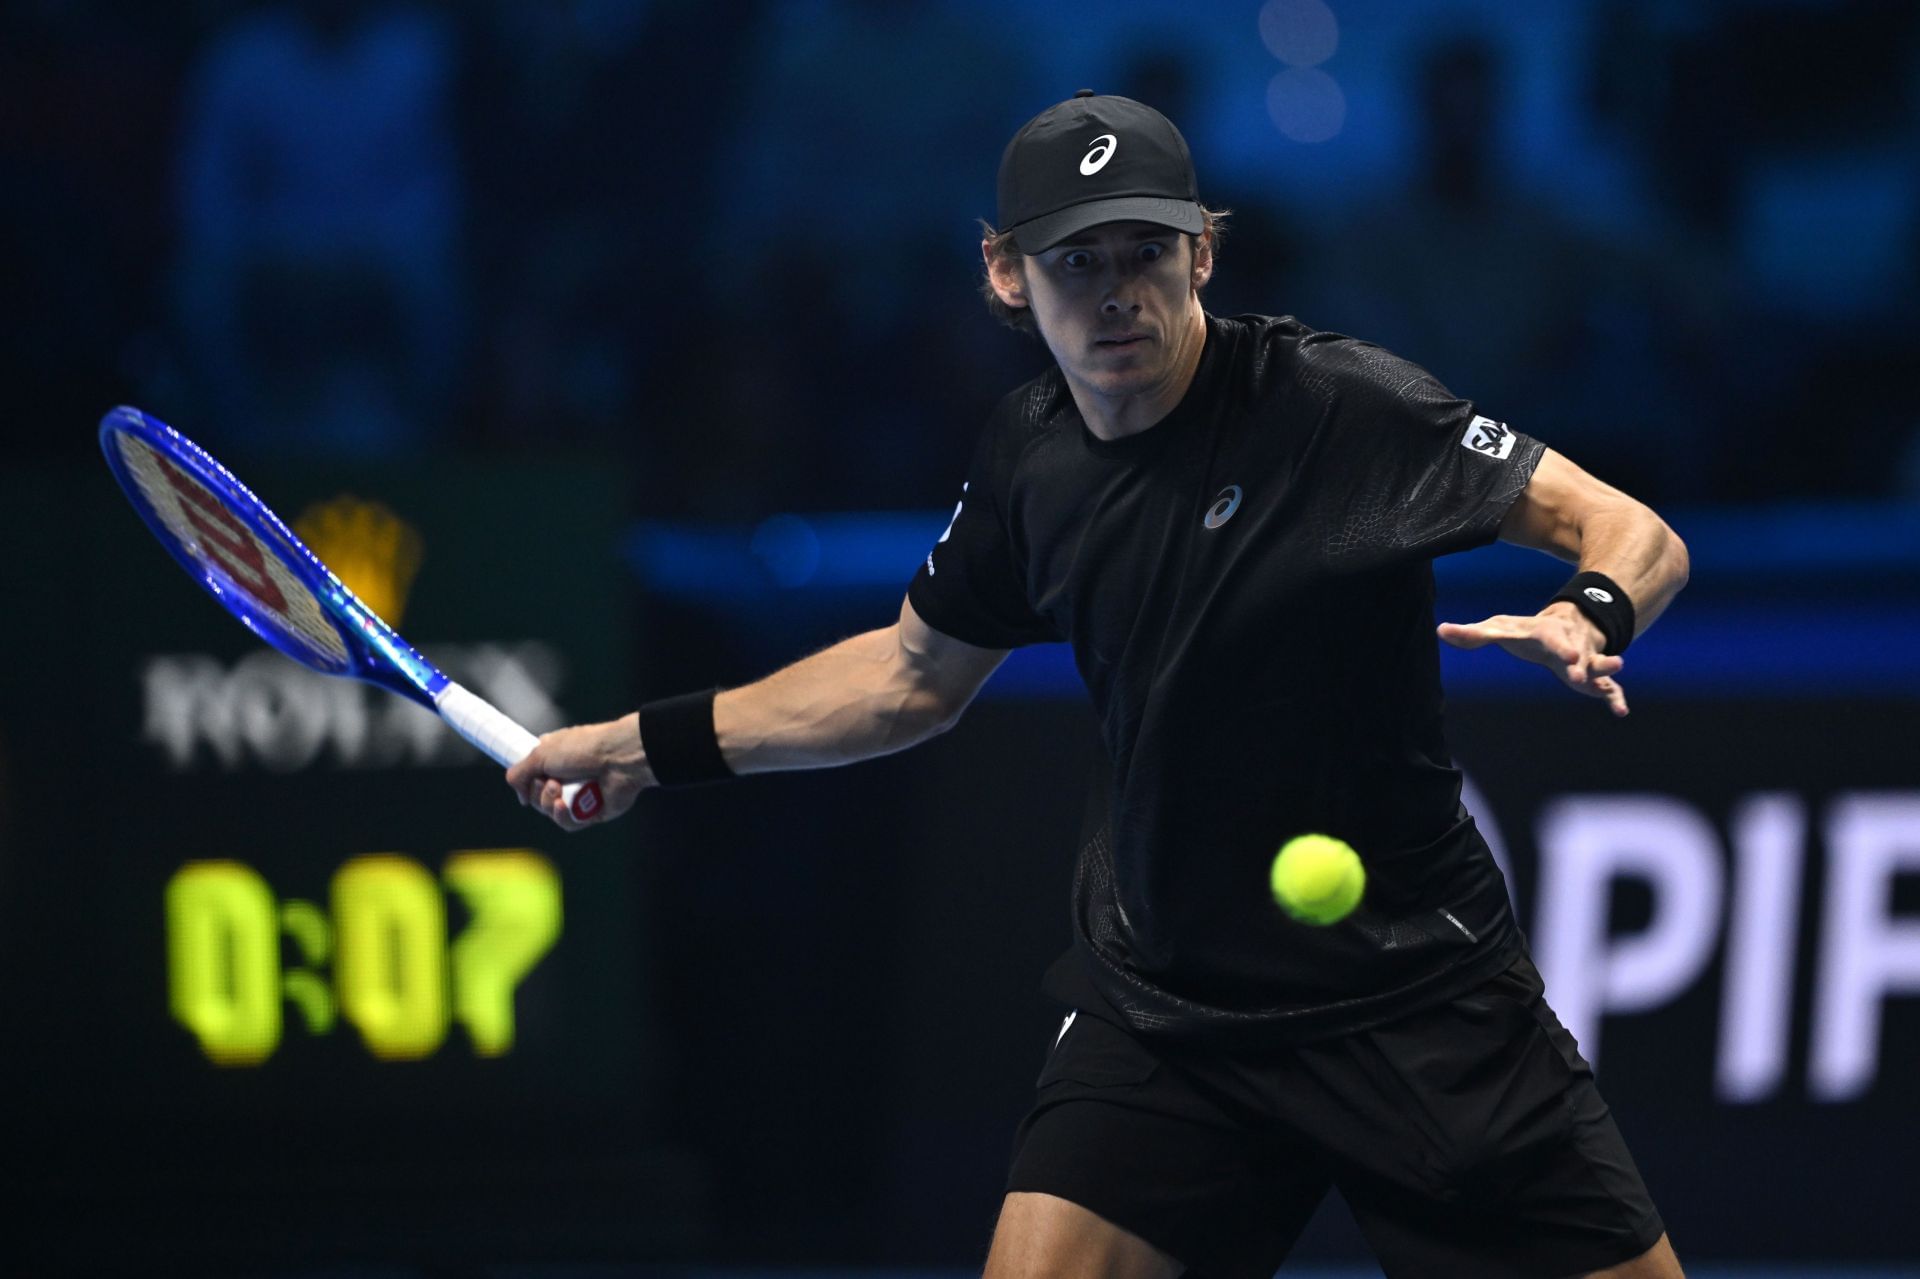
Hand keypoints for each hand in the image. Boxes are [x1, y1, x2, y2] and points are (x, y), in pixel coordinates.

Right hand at [505, 712, 651, 830]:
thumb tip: (521, 797)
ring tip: (559, 789)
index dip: (526, 782)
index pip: (531, 776)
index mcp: (554, 758)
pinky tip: (563, 806)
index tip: (524, 782)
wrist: (619, 759)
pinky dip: (562, 816)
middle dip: (538, 792)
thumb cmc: (582, 748)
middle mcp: (566, 777)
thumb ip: (519, 774)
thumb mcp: (540, 753)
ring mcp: (579, 795)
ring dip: (548, 802)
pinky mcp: (591, 812)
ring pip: (550, 812)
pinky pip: (567, 823)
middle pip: (538, 797)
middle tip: (550, 782)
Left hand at [1436, 602, 1628, 716]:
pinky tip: (1621, 712)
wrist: (1567, 623)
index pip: (1554, 640)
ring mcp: (1585, 661)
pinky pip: (1608, 688)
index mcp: (1547, 634)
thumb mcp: (1500, 628)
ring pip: (1599, 666)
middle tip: (1580, 673)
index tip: (1570, 656)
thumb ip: (1473, 634)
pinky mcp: (1594, 677)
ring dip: (1606, 669)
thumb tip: (1441, 631)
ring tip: (1617, 671)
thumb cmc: (1527, 630)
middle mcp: (1570, 645)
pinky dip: (1615, 697)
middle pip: (1578, 654)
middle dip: (1582, 663)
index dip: (1561, 647)